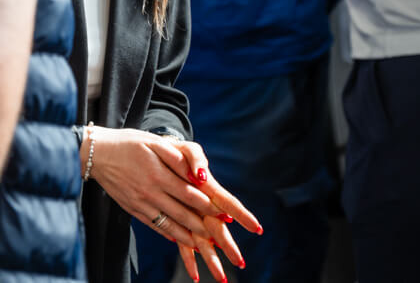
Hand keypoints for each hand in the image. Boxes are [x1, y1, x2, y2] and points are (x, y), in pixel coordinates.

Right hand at [81, 129, 259, 282]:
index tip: (223, 214)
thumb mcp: (153, 142)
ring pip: (170, 224)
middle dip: (204, 226)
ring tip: (207, 246)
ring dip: (190, 236)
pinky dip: (171, 234)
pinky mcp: (134, 209)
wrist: (97, 154)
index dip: (208, 205)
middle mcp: (151, 192)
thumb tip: (194, 171)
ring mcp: (142, 203)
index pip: (190, 194)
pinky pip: (155, 225)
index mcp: (159, 174)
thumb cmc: (129, 143)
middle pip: (183, 213)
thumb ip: (175, 156)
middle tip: (222, 237)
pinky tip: (181, 240)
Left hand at [149, 138, 260, 280]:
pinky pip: (185, 244)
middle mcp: (204, 206)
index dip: (242, 215)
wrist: (162, 158)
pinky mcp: (180, 222)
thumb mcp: (188, 150)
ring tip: (222, 279)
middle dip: (230, 247)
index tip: (257, 228)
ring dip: (213, 260)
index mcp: (209, 189)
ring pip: (204, 242)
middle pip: (219, 229)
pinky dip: (189, 259)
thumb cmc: (179, 153)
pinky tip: (194, 275)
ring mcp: (193, 216)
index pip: (228, 203)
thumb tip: (200, 175)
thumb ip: (196, 159)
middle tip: (240, 263)